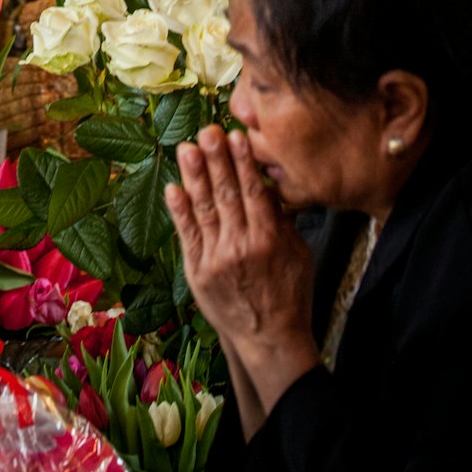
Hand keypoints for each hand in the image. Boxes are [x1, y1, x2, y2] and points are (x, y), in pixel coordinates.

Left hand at [166, 126, 319, 412]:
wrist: (269, 340)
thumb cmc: (289, 295)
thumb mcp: (299, 255)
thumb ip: (282, 222)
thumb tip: (268, 186)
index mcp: (269, 239)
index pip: (253, 192)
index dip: (243, 162)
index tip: (235, 135)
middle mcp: (241, 246)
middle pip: (226, 194)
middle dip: (216, 159)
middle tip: (207, 130)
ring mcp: (216, 258)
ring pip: (203, 209)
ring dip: (194, 176)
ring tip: (186, 148)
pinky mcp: (198, 271)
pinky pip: (187, 235)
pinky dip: (179, 211)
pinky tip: (172, 188)